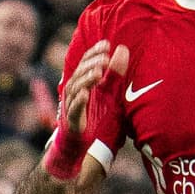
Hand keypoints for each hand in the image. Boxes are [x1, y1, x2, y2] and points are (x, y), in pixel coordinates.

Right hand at [44, 40, 129, 179]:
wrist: (87, 149)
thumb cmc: (97, 120)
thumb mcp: (111, 94)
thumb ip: (115, 74)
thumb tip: (122, 49)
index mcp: (82, 84)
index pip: (85, 63)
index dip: (94, 53)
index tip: (106, 44)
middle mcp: (74, 92)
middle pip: (79, 73)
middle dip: (91, 64)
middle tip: (105, 58)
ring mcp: (72, 107)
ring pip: (75, 89)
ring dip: (86, 79)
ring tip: (98, 73)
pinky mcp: (72, 123)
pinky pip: (74, 110)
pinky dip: (79, 101)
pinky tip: (86, 94)